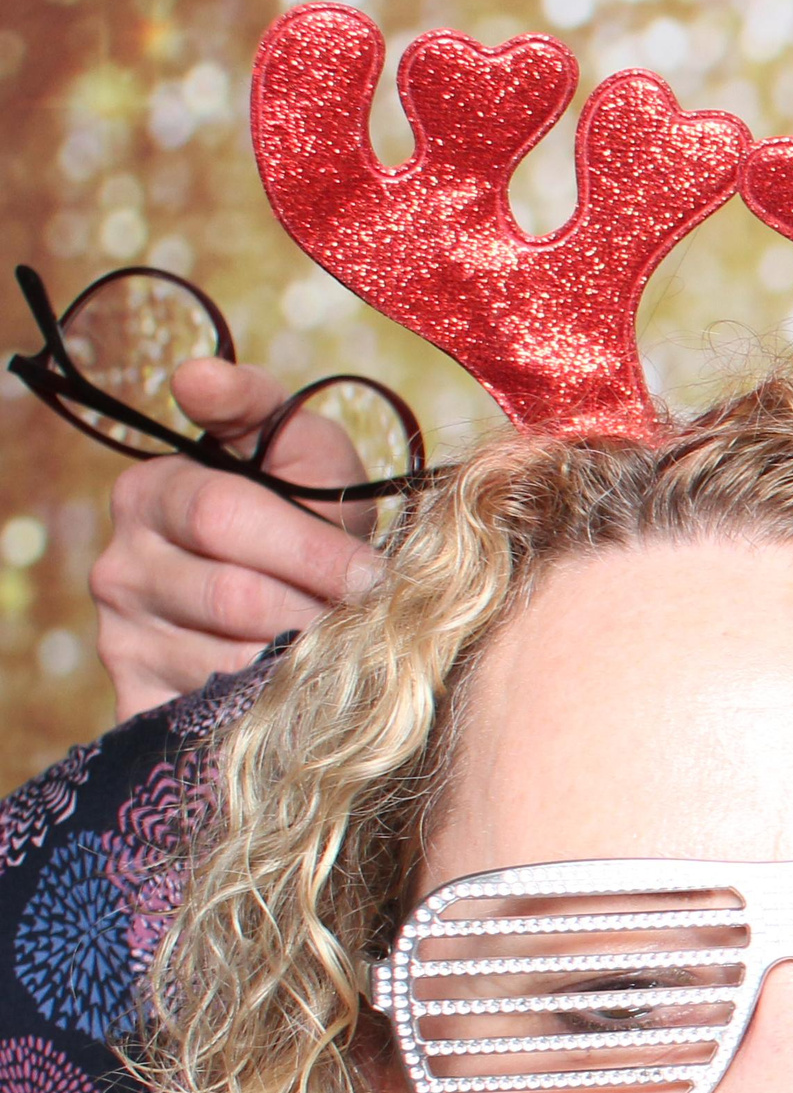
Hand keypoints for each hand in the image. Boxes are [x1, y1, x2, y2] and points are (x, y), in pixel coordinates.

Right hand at [89, 357, 380, 715]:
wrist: (304, 599)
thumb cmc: (310, 515)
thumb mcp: (302, 451)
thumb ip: (257, 406)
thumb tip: (197, 377)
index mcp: (150, 492)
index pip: (224, 517)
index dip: (314, 551)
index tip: (374, 574)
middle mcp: (118, 566)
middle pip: (233, 595)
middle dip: (319, 607)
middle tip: (369, 617)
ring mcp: (121, 638)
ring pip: (231, 661)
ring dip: (305, 660)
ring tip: (340, 646)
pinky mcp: (139, 702)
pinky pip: (216, 715)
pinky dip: (274, 706)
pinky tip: (304, 688)